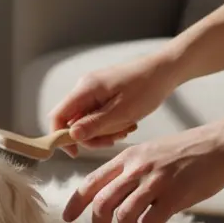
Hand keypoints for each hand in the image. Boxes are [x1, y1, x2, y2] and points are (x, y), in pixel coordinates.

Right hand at [48, 55, 184, 156]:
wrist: (165, 69)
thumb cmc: (147, 87)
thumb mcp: (122, 111)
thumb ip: (95, 124)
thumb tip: (71, 136)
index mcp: (85, 89)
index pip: (58, 116)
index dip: (60, 137)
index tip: (76, 153)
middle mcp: (84, 88)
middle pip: (72, 121)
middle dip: (90, 135)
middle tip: (113, 140)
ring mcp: (93, 90)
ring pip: (86, 120)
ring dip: (103, 131)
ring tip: (125, 129)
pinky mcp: (103, 93)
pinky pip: (97, 114)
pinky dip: (109, 123)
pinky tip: (127, 122)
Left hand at [62, 123, 223, 222]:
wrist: (223, 144)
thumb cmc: (188, 151)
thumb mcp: (150, 152)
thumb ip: (130, 170)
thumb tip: (113, 195)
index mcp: (127, 157)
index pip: (91, 182)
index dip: (76, 203)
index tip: (69, 218)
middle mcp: (136, 168)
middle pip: (101, 203)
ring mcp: (155, 181)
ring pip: (123, 216)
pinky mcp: (175, 195)